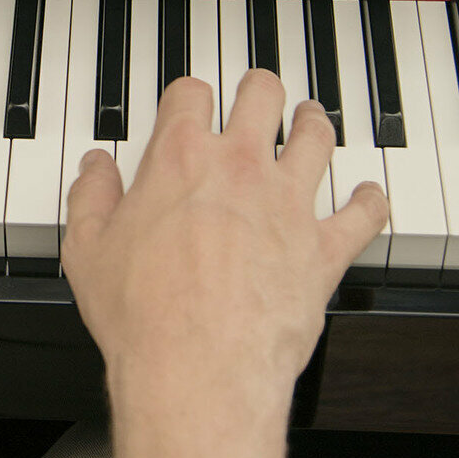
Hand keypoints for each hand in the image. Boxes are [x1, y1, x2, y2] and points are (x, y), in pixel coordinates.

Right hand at [65, 73, 385, 396]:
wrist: (198, 368)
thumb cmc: (144, 316)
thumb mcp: (88, 250)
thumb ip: (91, 198)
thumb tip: (95, 169)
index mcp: (181, 159)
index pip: (191, 94)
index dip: (188, 95)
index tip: (188, 103)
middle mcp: (241, 167)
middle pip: (262, 96)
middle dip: (259, 89)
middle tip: (258, 93)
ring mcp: (289, 204)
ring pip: (317, 138)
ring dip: (315, 123)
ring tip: (311, 120)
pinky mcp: (323, 249)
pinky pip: (362, 214)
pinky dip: (370, 202)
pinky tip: (369, 197)